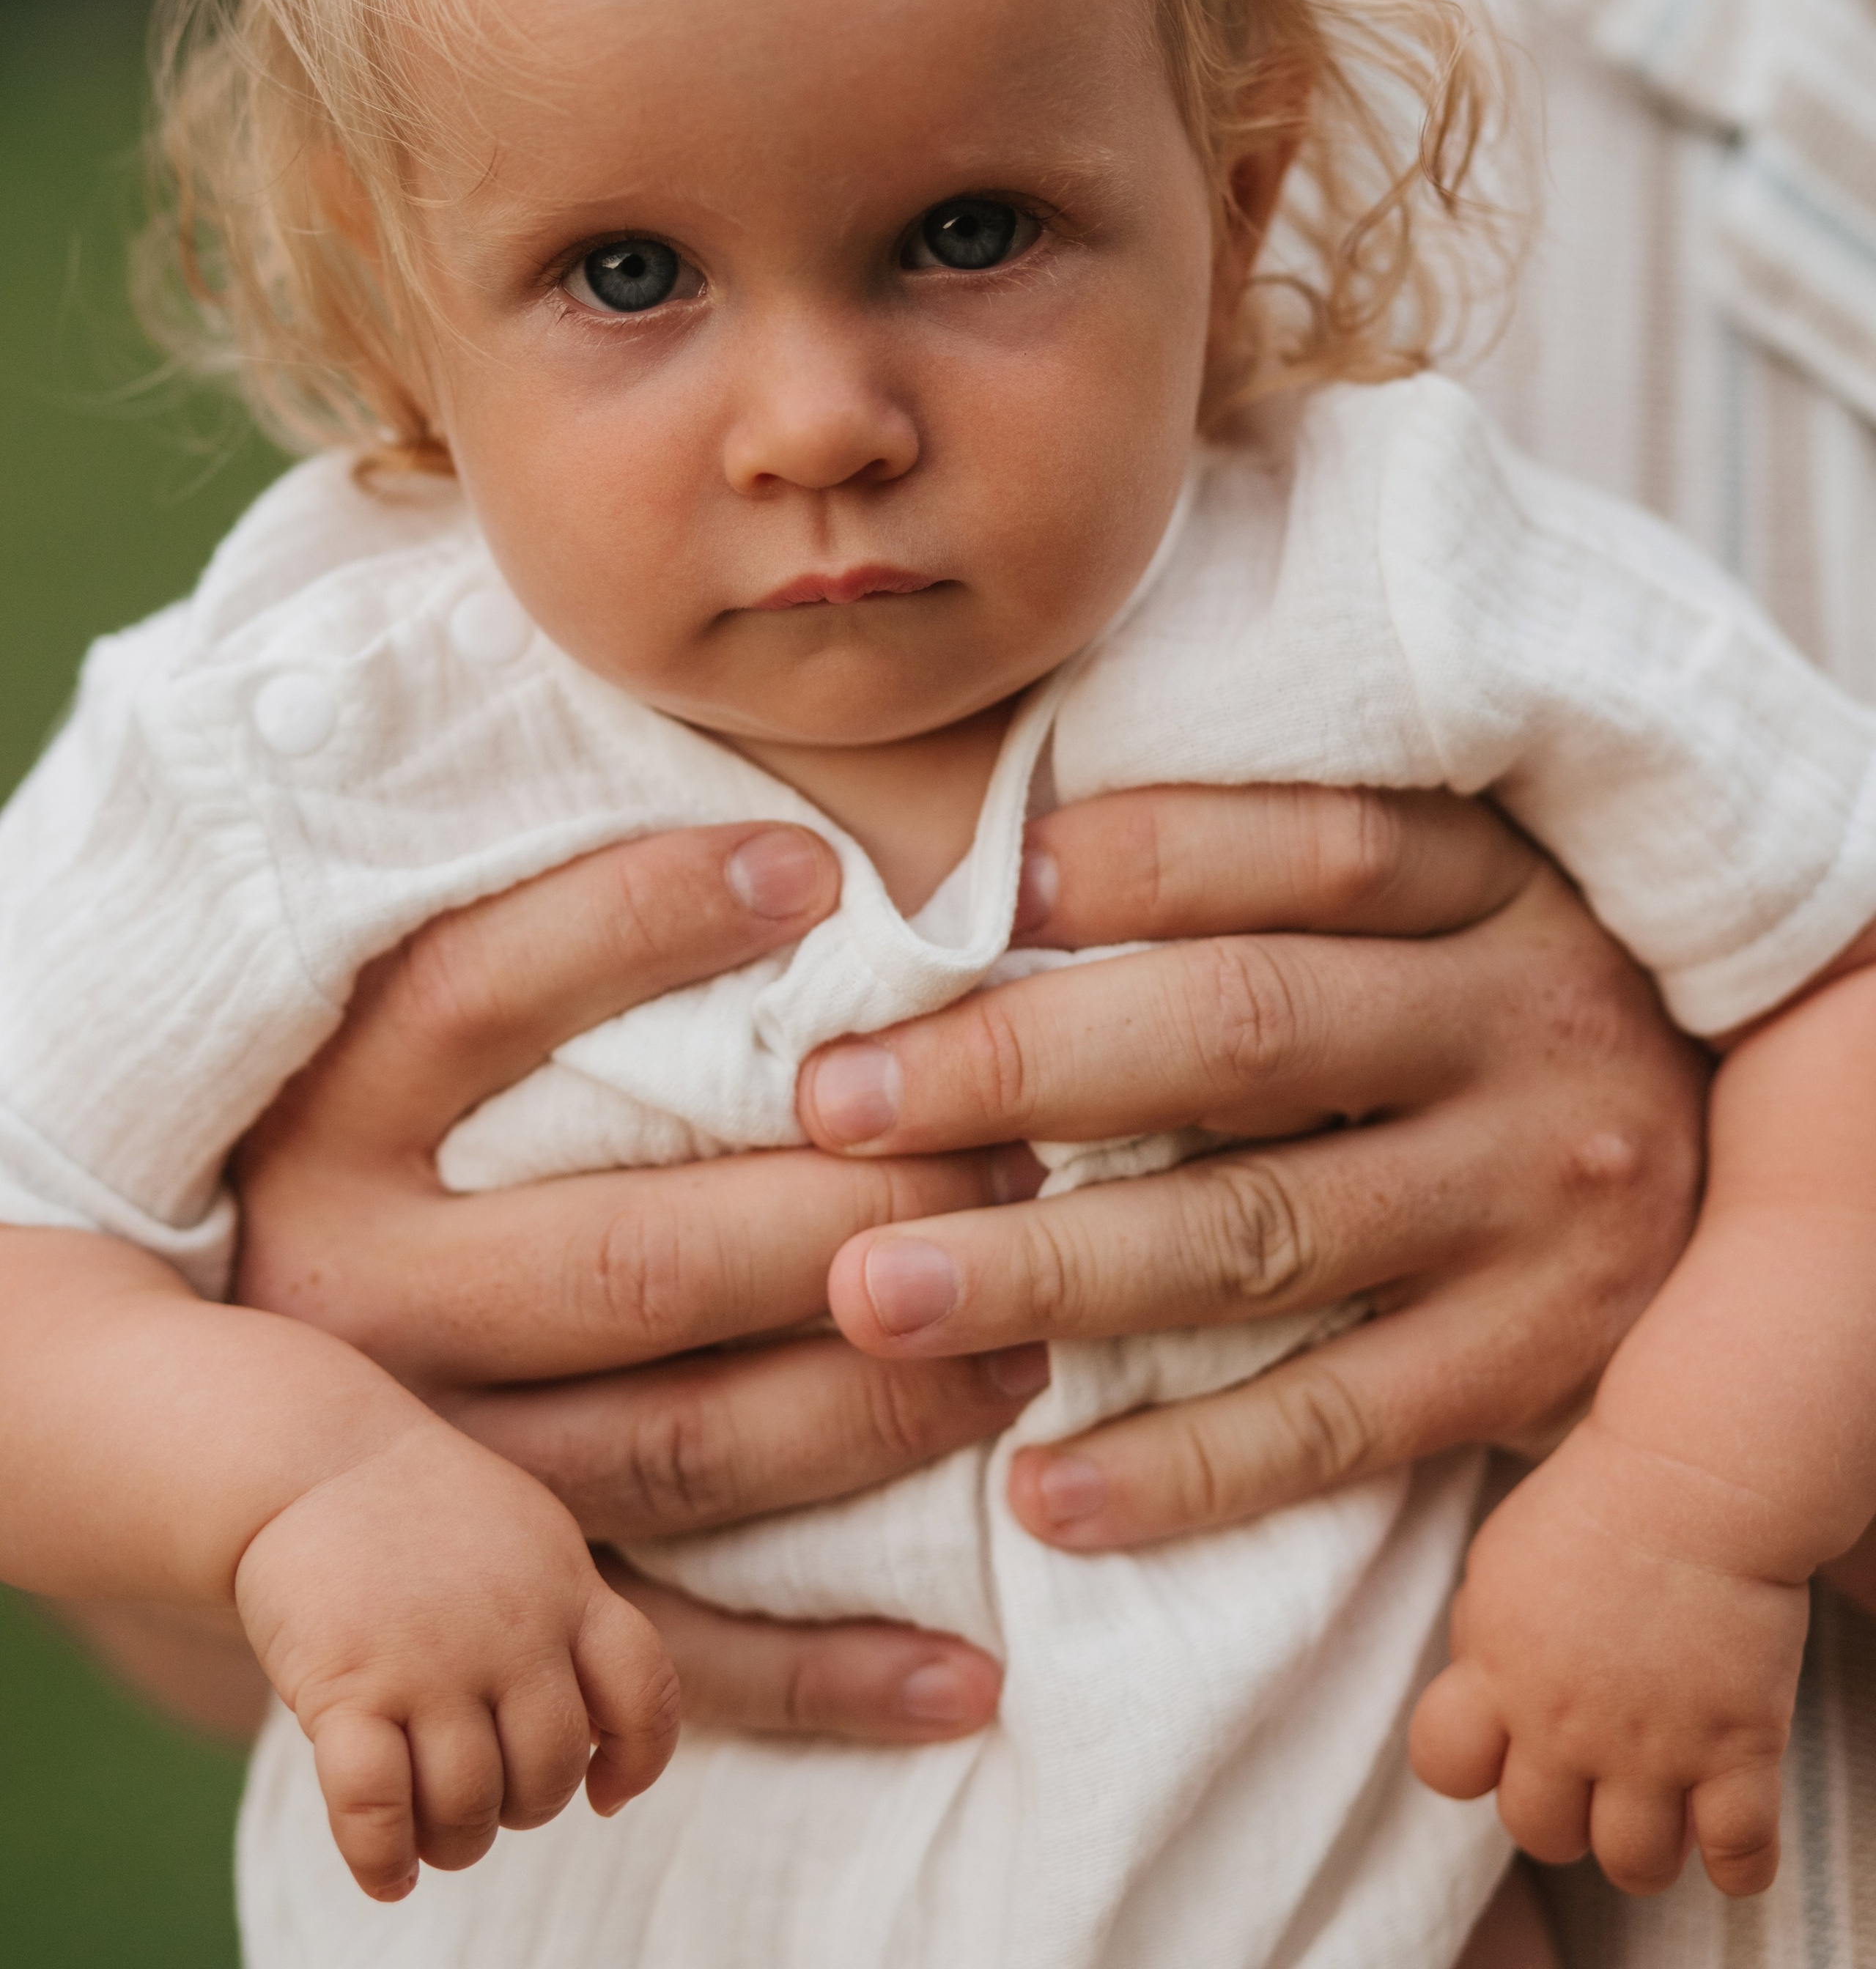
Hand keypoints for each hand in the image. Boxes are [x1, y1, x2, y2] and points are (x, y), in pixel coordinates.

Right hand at [233, 819, 1026, 1744]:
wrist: (215, 1424)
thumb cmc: (376, 1152)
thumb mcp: (378, 1023)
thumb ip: (526, 944)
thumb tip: (763, 834)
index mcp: (329, 1126)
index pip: (482, 993)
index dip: (643, 917)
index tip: (821, 872)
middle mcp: (361, 1303)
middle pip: (636, 1252)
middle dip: (854, 1211)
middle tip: (1021, 1157)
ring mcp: (423, 1472)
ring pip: (680, 1446)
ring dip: (876, 1403)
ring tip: (1032, 1338)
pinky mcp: (479, 1604)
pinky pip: (662, 1653)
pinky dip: (825, 1678)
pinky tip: (973, 1668)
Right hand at [235, 1419, 678, 1900]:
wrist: (313, 1461)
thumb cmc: (423, 1512)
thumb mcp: (529, 1540)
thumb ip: (571, 1621)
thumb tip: (606, 1737)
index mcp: (566, 1587)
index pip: (647, 1695)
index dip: (639, 1761)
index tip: (605, 1791)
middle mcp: (510, 1630)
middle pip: (550, 1772)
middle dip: (522, 1809)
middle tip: (485, 1799)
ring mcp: (430, 1661)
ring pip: (470, 1807)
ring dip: (455, 1841)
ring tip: (433, 1833)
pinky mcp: (348, 1686)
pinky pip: (376, 1808)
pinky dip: (383, 1860)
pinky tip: (388, 1873)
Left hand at [797, 785, 1708, 1544]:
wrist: (1769, 1187)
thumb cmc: (1498, 1012)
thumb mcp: (1442, 908)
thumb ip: (1269, 879)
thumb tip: (995, 876)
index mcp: (1494, 881)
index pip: (1299, 846)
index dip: (1124, 861)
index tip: (945, 900)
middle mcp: (1524, 1025)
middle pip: (1244, 1030)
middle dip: (1020, 1068)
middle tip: (835, 1108)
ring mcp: (1536, 1202)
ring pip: (1262, 1231)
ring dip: (1053, 1270)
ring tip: (871, 1296)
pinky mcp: (1533, 1362)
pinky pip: (1336, 1423)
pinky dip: (1185, 1466)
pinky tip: (1040, 1492)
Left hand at [1409, 1419, 1803, 1898]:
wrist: (1695, 1474)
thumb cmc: (1596, 1499)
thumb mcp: (1500, 1557)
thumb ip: (1482, 1637)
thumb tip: (1481, 1694)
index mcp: (1498, 1668)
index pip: (1443, 1766)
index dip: (1471, 1766)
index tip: (1506, 1746)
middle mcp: (1565, 1722)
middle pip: (1537, 1832)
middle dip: (1561, 1816)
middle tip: (1592, 1779)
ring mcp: (1653, 1745)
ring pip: (1632, 1866)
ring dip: (1643, 1850)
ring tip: (1660, 1809)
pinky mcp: (1738, 1749)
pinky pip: (1738, 1860)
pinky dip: (1738, 1867)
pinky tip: (1729, 1836)